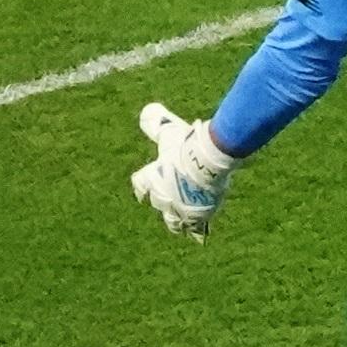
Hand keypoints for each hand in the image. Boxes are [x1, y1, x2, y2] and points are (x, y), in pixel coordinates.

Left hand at [129, 102, 236, 239]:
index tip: (141, 189)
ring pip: (174, 222)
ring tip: (180, 224)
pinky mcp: (198, 216)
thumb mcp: (168, 132)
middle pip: (158, 203)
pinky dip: (197, 232)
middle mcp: (163, 197)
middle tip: (167, 202)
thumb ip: (155, 123)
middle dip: (161, 202)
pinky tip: (199, 237)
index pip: (140, 184)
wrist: (206, 162)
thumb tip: (147, 110)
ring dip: (176, 222)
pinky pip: (196, 229)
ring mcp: (180, 209)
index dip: (141, 185)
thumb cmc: (185, 145)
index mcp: (153, 178)